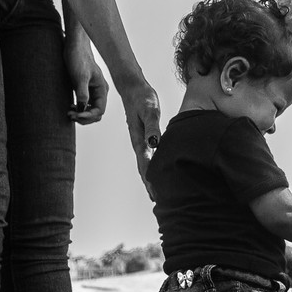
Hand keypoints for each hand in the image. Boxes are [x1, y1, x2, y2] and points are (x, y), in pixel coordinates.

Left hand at [64, 38, 107, 123]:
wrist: (74, 46)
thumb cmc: (78, 58)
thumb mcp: (80, 76)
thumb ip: (83, 92)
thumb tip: (82, 107)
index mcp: (102, 89)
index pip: (99, 110)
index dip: (88, 116)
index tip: (76, 115)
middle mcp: (99, 92)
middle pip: (96, 113)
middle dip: (84, 117)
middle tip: (70, 115)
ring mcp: (92, 91)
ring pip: (90, 110)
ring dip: (81, 115)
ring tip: (69, 113)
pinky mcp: (85, 89)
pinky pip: (85, 105)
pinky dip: (79, 109)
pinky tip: (70, 107)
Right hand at [118, 80, 161, 199]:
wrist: (133, 88)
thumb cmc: (143, 97)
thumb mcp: (149, 110)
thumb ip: (152, 127)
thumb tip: (155, 144)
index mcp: (139, 140)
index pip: (145, 166)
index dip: (150, 181)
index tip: (155, 195)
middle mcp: (139, 143)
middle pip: (144, 170)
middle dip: (150, 186)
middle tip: (158, 202)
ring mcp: (141, 141)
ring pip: (145, 165)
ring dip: (150, 180)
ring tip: (156, 194)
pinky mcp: (145, 137)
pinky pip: (148, 157)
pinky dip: (152, 168)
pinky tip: (157, 172)